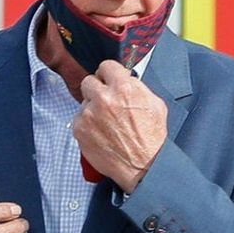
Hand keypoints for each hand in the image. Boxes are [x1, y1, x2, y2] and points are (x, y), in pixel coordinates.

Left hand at [74, 60, 167, 192]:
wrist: (144, 166)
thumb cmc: (152, 138)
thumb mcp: (155, 103)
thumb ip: (137, 87)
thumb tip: (127, 79)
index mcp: (124, 88)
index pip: (106, 66)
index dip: (109, 74)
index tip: (108, 79)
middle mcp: (103, 98)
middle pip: (89, 81)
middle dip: (97, 90)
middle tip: (105, 101)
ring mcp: (89, 114)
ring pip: (84, 102)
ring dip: (92, 109)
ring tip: (107, 124)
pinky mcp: (80, 129)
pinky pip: (79, 120)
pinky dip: (87, 125)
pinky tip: (100, 134)